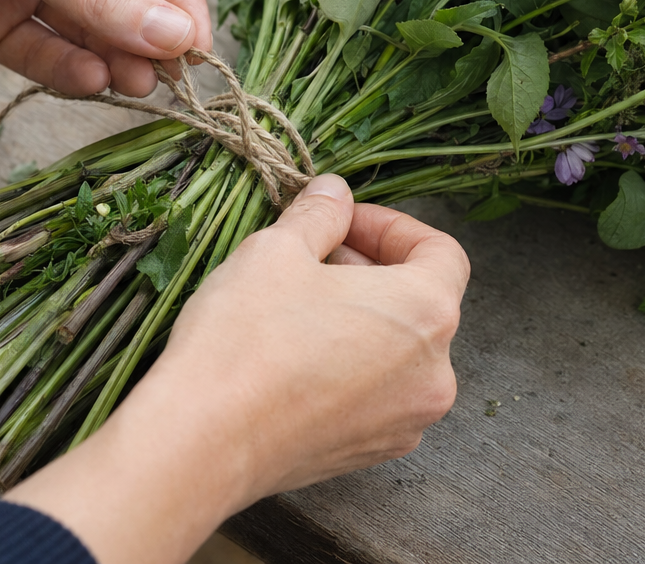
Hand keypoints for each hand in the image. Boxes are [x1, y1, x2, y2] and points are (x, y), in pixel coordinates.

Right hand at [5, 175, 469, 563]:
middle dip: (370, 269)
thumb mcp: (278, 249)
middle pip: (421, 302)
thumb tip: (334, 193)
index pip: (441, 252)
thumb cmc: (246, 338)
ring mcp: (405, 421)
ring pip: (397, 350)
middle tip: (312, 255)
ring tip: (298, 304)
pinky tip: (294, 356)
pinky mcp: (371, 452)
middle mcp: (434, 372)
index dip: (391, 226)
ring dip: (359, 318)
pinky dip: (349, 364)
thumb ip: (319, 213)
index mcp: (426, 312)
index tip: (343, 220)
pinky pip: (375, 393)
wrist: (203, 443)